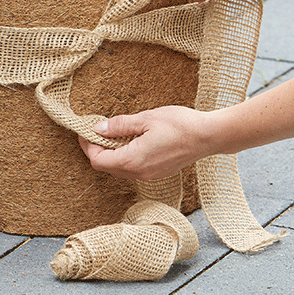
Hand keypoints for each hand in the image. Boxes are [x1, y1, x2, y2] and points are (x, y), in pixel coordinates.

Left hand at [78, 106, 210, 180]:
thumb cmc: (180, 125)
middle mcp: (139, 173)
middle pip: (106, 167)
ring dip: (111, 153)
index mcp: (133, 160)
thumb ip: (119, 126)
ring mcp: (149, 175)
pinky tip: (129, 140)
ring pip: (119, 169)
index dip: (87, 146)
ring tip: (112, 133)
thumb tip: (99, 128)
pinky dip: (125, 156)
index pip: (98, 160)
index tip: (85, 131)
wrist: (209, 136)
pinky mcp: (157, 173)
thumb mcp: (145, 119)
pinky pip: (133, 168)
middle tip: (96, 129)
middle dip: (97, 149)